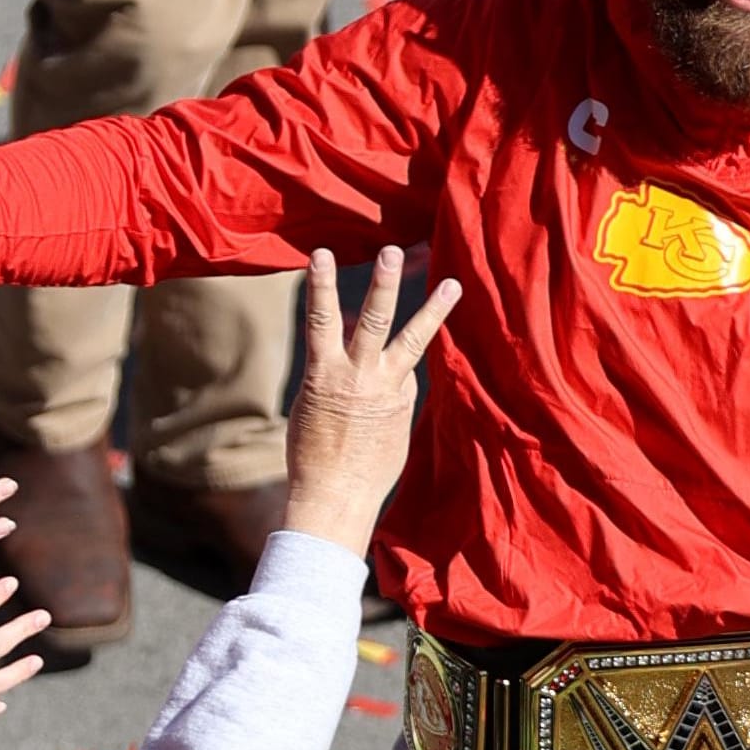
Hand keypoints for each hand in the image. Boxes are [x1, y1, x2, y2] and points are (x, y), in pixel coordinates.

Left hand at [284, 247, 459, 556]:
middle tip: (430, 261)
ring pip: (372, 320)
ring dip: (383, 284)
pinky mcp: (322, 375)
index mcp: (400, 396)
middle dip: (425, 301)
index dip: (400, 345)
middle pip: (410, 332)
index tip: (411, 326)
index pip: (405, 356)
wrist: (335, 498)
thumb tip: (396, 385)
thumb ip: (392, 407)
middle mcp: (384, 382)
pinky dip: (321, 288)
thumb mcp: (390, 441)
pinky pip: (321, 322)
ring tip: (389, 251)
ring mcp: (355, 376)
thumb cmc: (360, 477)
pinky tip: (319, 259)